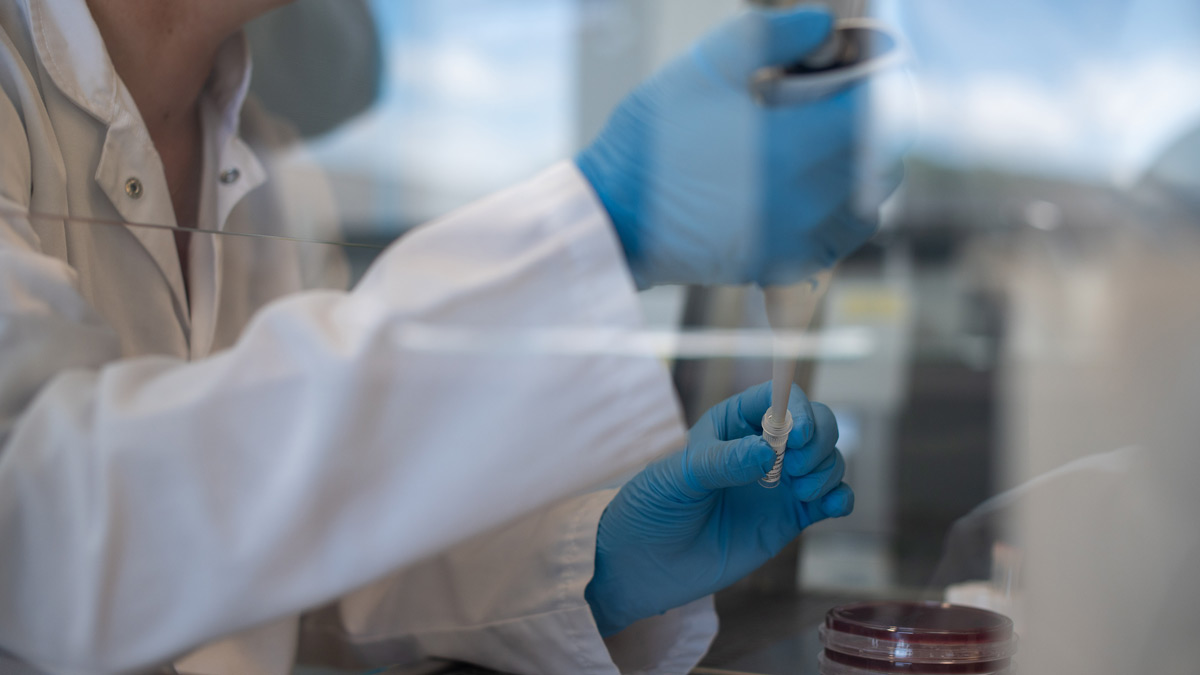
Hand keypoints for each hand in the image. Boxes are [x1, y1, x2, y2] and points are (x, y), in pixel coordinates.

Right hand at [577, 7, 892, 287]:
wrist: (611, 216)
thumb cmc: (652, 141)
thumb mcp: (705, 67)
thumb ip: (771, 35)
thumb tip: (821, 26)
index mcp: (796, 147)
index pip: (875, 115)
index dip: (875, 87)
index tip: (864, 71)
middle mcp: (806, 201)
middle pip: (879, 164)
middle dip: (870, 131)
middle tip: (842, 108)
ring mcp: (795, 240)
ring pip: (865, 209)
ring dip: (860, 177)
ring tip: (829, 154)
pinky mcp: (778, 265)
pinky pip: (835, 243)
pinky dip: (836, 217)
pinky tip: (808, 195)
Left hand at [585, 382, 852, 635]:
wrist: (648, 564)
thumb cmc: (654, 507)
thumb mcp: (679, 477)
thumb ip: (723, 462)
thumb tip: (768, 451)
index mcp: (733, 422)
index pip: (780, 398)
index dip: (798, 409)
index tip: (796, 435)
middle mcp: (763, 447)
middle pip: (817, 423)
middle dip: (820, 439)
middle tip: (798, 468)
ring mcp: (779, 482)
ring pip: (828, 459)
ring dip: (828, 469)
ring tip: (802, 492)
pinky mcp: (790, 517)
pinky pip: (830, 499)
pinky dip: (841, 498)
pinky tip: (832, 507)